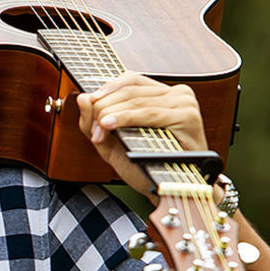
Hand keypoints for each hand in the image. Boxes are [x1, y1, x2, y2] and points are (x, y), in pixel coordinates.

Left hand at [73, 72, 206, 196]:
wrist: (170, 190)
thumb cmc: (146, 167)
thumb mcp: (114, 142)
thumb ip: (95, 122)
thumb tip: (82, 98)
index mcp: (164, 94)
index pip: (130, 80)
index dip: (106, 90)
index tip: (89, 106)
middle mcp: (178, 93)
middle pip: (131, 90)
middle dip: (105, 107)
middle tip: (93, 128)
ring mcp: (185, 103)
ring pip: (137, 100)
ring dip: (112, 114)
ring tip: (98, 129)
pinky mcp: (187, 116)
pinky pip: (149, 113)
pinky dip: (126, 118)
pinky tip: (110, 124)